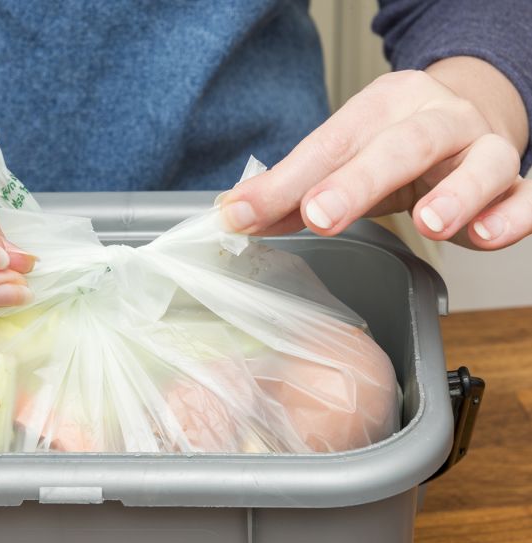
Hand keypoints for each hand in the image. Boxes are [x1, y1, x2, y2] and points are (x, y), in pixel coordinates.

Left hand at [220, 57, 530, 249]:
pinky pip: (526, 195)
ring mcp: (481, 148)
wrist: (468, 118)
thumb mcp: (344, 158)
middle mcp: (435, 119)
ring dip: (456, 194)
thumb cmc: (396, 143)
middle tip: (320, 215)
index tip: (242, 214)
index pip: (329, 143)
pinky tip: (486, 236)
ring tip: (431, 223)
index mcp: (381, 107)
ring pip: (479, 163)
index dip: (286, 181)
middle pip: (400, 145)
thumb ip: (294, 190)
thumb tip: (238, 216)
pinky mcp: (515, 181)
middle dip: (357, 182)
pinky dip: (512, 215)